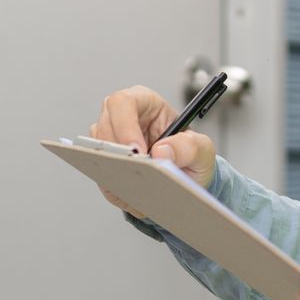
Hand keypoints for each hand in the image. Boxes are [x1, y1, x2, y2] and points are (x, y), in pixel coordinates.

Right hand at [90, 85, 216, 218]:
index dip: (125, 126)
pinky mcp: (106, 161)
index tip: (137, 152)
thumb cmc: (192, 155)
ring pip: (96, 150)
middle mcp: (123, 117)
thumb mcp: (202, 150)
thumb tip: (161, 151)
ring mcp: (111, 139)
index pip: (124, 103)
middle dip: (116, 152)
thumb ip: (189, 147)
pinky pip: (99, 173)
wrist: (186, 178)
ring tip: (137, 187)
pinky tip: (131, 196)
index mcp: (146, 103)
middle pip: (103, 126)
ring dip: (113, 170)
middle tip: (133, 172)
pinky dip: (113, 186)